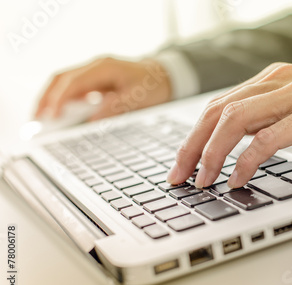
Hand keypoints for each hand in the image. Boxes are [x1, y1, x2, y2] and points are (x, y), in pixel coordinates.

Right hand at [36, 57, 171, 120]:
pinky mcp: (95, 78)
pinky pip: (73, 86)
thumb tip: (93, 121)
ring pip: (64, 81)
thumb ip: (115, 108)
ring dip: (51, 98)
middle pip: (62, 79)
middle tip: (37, 119)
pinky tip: (59, 113)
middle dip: (47, 98)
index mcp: (105, 67)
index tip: (51, 115)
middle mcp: (96, 66)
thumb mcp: (138, 99)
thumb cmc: (153, 85)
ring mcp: (94, 71)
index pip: (74, 82)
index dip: (59, 99)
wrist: (164, 75)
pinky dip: (63, 99)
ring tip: (43, 118)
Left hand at [167, 62, 291, 188]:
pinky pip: (268, 137)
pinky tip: (237, 178)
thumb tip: (245, 146)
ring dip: (211, 153)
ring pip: (235, 120)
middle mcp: (279, 82)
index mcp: (273, 80)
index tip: (183, 164)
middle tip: (179, 177)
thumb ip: (275, 118)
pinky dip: (246, 160)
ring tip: (201, 180)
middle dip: (192, 146)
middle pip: (217, 111)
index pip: (220, 106)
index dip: (195, 136)